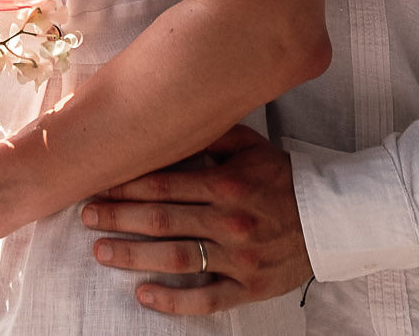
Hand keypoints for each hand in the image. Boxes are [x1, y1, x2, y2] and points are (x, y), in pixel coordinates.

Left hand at [83, 124, 311, 314]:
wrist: (333, 218)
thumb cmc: (285, 178)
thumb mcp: (251, 147)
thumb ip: (211, 135)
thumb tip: (169, 118)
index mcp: (226, 184)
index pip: (163, 185)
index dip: (125, 186)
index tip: (97, 185)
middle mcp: (229, 221)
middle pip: (160, 221)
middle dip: (117, 217)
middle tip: (86, 216)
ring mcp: (239, 257)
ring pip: (175, 258)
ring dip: (132, 256)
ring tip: (101, 251)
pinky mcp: (249, 286)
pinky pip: (206, 299)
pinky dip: (173, 301)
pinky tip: (143, 295)